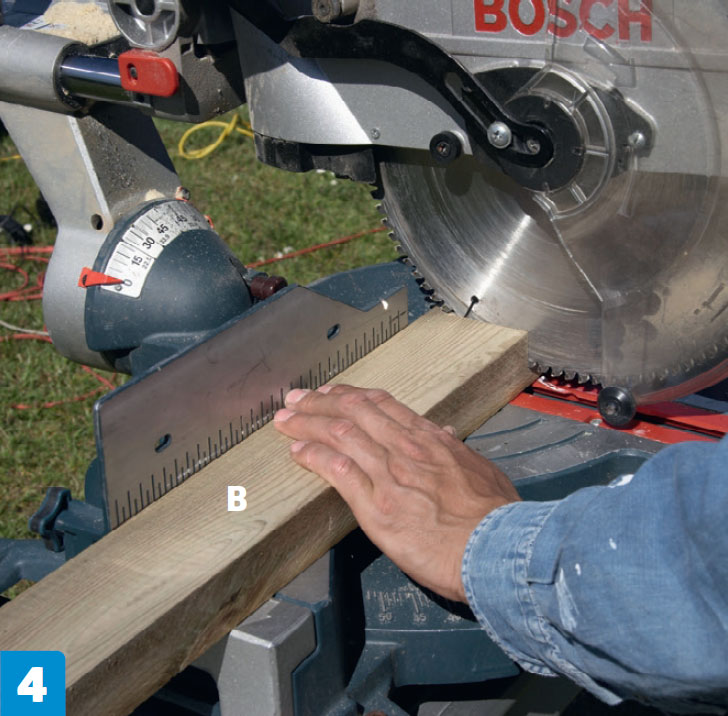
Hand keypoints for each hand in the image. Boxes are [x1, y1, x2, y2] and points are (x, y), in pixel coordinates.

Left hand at [274, 384, 519, 601]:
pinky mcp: (376, 506)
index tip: (334, 392)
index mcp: (429, 440)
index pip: (382, 405)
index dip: (352, 395)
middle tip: (298, 398)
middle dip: (320, 402)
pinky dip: (314, 458)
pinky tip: (297, 452)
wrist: (498, 547)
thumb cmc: (495, 515)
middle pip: (353, 412)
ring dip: (308, 424)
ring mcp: (389, 474)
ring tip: (286, 420)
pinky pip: (338, 471)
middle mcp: (405, 449)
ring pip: (340, 434)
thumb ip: (456, 451)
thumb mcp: (480, 470)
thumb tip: (445, 434)